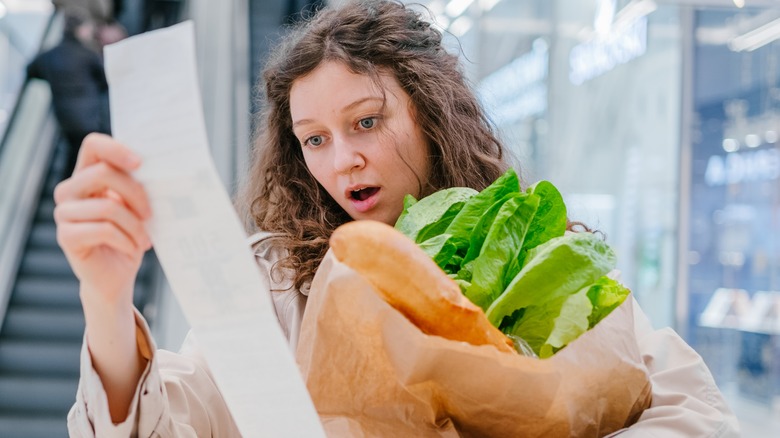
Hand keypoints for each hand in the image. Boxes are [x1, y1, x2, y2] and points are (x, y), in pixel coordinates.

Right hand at [54, 133, 151, 305]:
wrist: (116, 275)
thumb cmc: (129, 237)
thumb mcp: (137, 207)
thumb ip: (138, 185)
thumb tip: (160, 168)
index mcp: (87, 175)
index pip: (93, 146)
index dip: (115, 149)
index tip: (140, 163)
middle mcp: (70, 190)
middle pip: (102, 173)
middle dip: (135, 194)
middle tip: (150, 214)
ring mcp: (64, 213)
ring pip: (107, 206)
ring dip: (134, 226)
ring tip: (144, 239)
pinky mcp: (66, 236)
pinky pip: (104, 230)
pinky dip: (126, 240)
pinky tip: (131, 248)